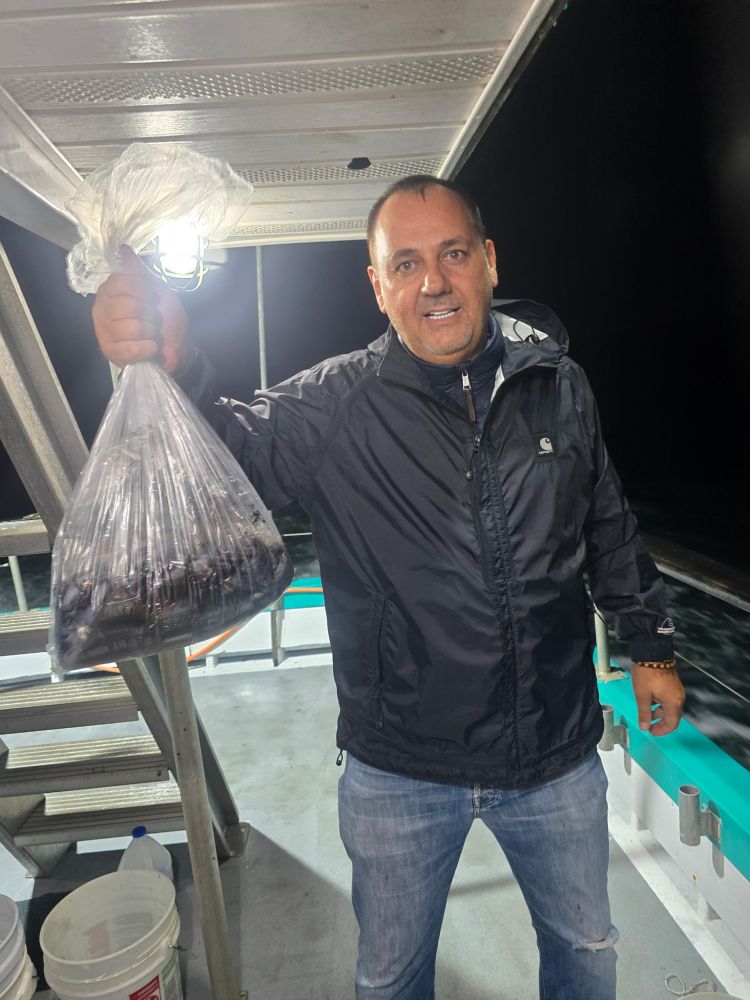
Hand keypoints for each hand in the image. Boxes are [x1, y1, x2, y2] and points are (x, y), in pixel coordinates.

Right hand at [91, 246, 186, 372]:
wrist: (176, 347)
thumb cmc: (165, 318)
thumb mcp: (158, 290)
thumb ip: (139, 272)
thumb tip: (124, 248)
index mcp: (110, 290)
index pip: (121, 282)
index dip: (143, 290)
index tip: (151, 297)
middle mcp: (102, 308)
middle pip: (129, 306)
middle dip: (150, 315)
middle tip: (152, 319)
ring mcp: (103, 331)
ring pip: (132, 328)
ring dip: (151, 332)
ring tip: (151, 334)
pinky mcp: (110, 352)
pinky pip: (131, 348)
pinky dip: (147, 348)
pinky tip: (150, 348)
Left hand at [630, 665, 684, 735]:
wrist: (652, 654)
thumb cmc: (647, 673)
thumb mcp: (642, 696)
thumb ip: (644, 713)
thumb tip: (644, 726)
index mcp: (673, 702)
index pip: (672, 724)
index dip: (662, 730)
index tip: (652, 731)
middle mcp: (678, 697)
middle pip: (672, 716)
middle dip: (661, 722)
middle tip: (649, 725)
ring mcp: (677, 690)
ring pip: (670, 707)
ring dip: (660, 713)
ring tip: (647, 714)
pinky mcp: (673, 684)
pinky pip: (669, 699)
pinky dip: (661, 704)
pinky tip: (651, 702)